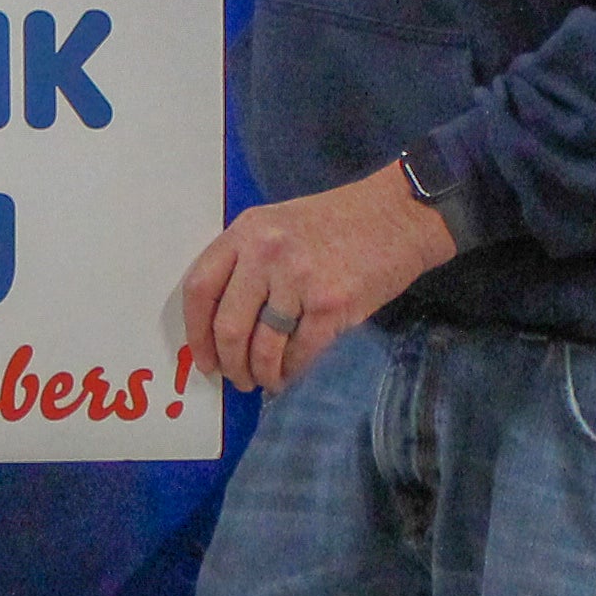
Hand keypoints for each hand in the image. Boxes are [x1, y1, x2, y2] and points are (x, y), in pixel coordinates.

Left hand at [176, 171, 462, 396]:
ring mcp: (299, 279)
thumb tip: (222, 323)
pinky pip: (300, 353)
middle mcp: (266, 253)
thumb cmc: (338, 221)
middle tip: (238, 378)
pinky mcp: (331, 304)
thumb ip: (247, 262)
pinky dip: (291, 372)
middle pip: (228, 326)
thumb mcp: (279, 224)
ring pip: (262, 347)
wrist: (399, 214)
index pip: (200, 289)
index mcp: (246, 232)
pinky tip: (291, 375)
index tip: (204, 359)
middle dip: (230, 364)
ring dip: (260, 374)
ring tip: (265, 380)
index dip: (196, 334)